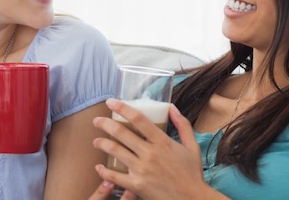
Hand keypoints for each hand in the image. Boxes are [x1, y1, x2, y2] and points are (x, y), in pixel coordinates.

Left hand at [90, 99, 207, 199]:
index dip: (122, 107)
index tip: (111, 101)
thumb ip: (183, 125)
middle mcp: (150, 153)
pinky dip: (103, 171)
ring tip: (96, 141)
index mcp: (162, 141)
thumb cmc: (192, 174)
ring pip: (114, 150)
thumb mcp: (192, 147)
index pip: (138, 119)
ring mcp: (142, 169)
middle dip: (104, 124)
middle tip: (96, 121)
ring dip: (101, 143)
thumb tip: (171, 107)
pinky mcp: (137, 185)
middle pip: (120, 132)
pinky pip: (114, 176)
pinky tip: (99, 167)